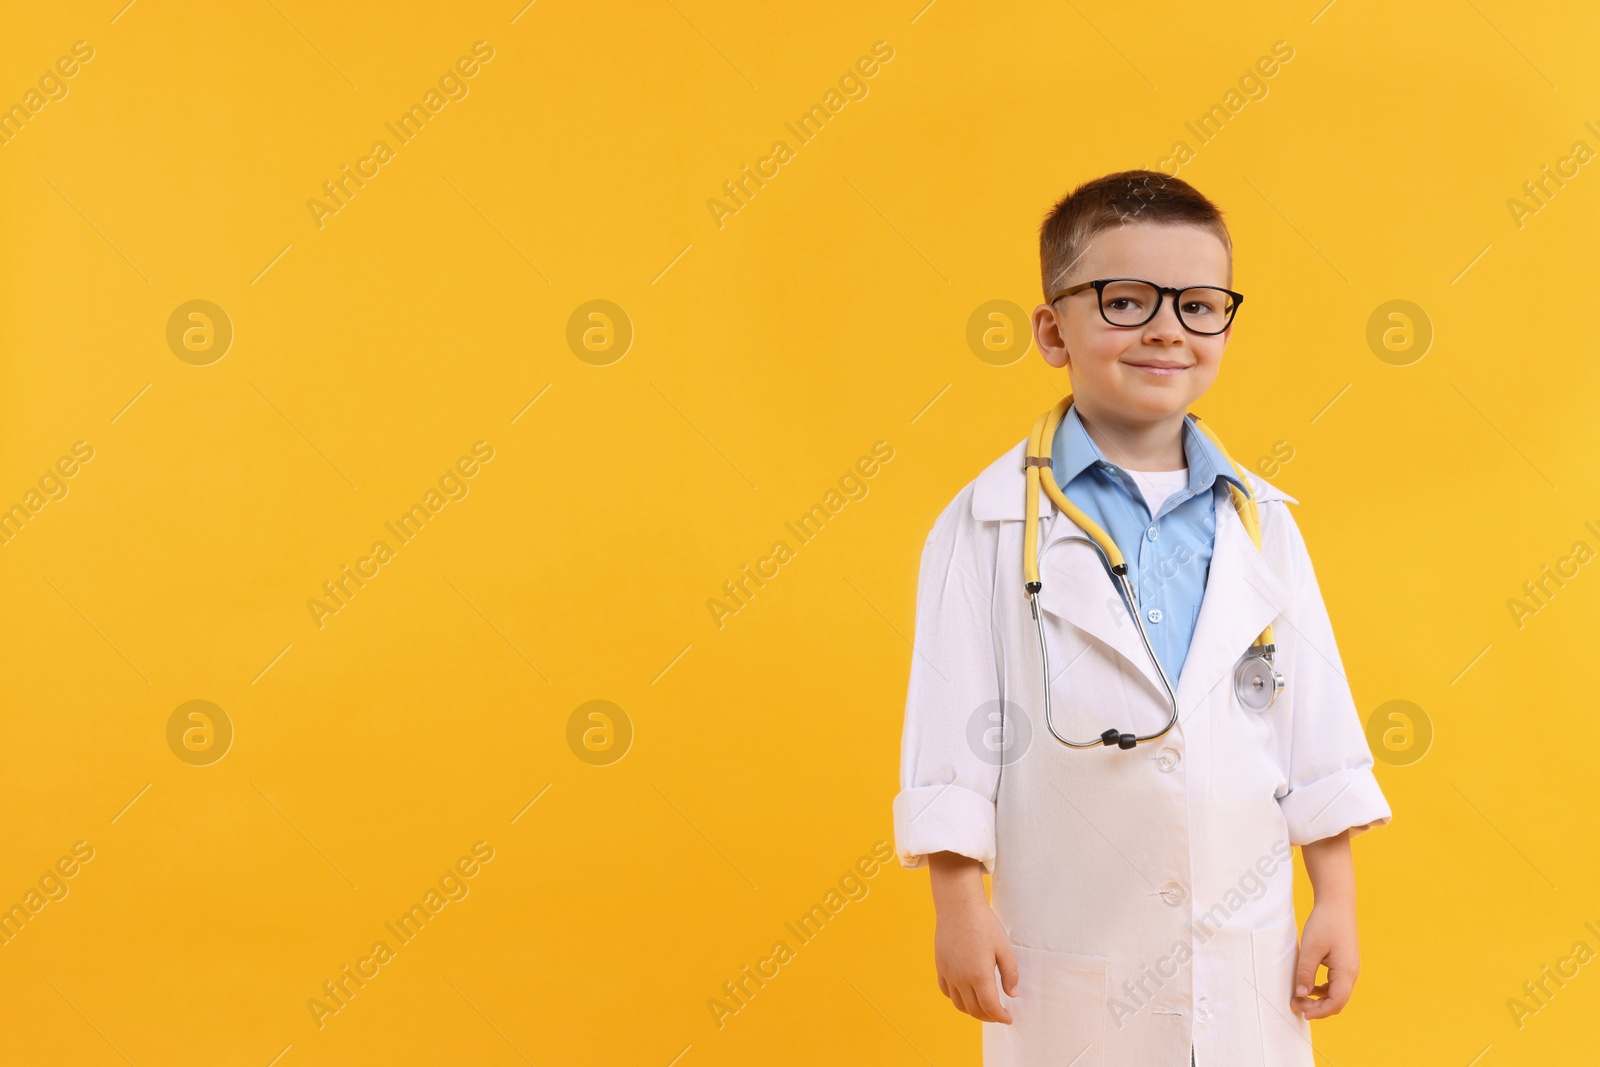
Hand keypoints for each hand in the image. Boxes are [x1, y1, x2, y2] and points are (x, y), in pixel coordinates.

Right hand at [928, 852, 1016, 1023]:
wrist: (958, 906)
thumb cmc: (984, 924)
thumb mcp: (1004, 948)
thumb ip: (1010, 974)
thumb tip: (1011, 994)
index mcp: (979, 975)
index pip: (990, 1007)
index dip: (1001, 1017)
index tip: (1009, 1018)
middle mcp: (961, 978)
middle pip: (975, 1009)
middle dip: (989, 1017)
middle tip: (1000, 1015)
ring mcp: (948, 973)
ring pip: (959, 1004)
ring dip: (973, 1011)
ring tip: (984, 1008)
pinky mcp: (940, 966)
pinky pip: (947, 991)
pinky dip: (957, 999)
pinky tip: (966, 994)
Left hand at [1291, 898, 1357, 1018]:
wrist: (1337, 904)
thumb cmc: (1324, 923)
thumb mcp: (1311, 948)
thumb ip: (1306, 972)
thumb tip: (1301, 995)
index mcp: (1346, 971)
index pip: (1337, 1002)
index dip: (1320, 1011)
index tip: (1302, 1012)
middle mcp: (1351, 973)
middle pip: (1337, 1001)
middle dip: (1317, 1007)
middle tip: (1296, 1004)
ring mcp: (1349, 969)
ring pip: (1336, 993)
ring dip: (1319, 999)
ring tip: (1299, 997)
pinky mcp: (1344, 964)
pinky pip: (1335, 984)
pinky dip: (1322, 989)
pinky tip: (1308, 986)